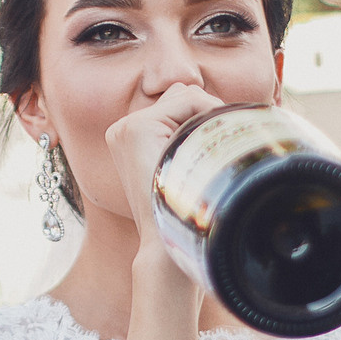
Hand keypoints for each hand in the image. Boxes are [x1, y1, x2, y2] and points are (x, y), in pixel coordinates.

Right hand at [105, 82, 224, 251]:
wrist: (165, 244)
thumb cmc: (180, 211)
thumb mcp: (178, 168)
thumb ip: (184, 137)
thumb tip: (215, 112)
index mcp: (128, 137)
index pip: (176, 103)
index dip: (203, 117)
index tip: (218, 146)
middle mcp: (122, 129)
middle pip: (180, 94)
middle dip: (205, 114)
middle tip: (215, 151)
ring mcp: (127, 127)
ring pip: (185, 94)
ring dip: (207, 116)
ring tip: (210, 152)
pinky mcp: (138, 129)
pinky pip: (187, 100)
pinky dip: (208, 114)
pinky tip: (210, 144)